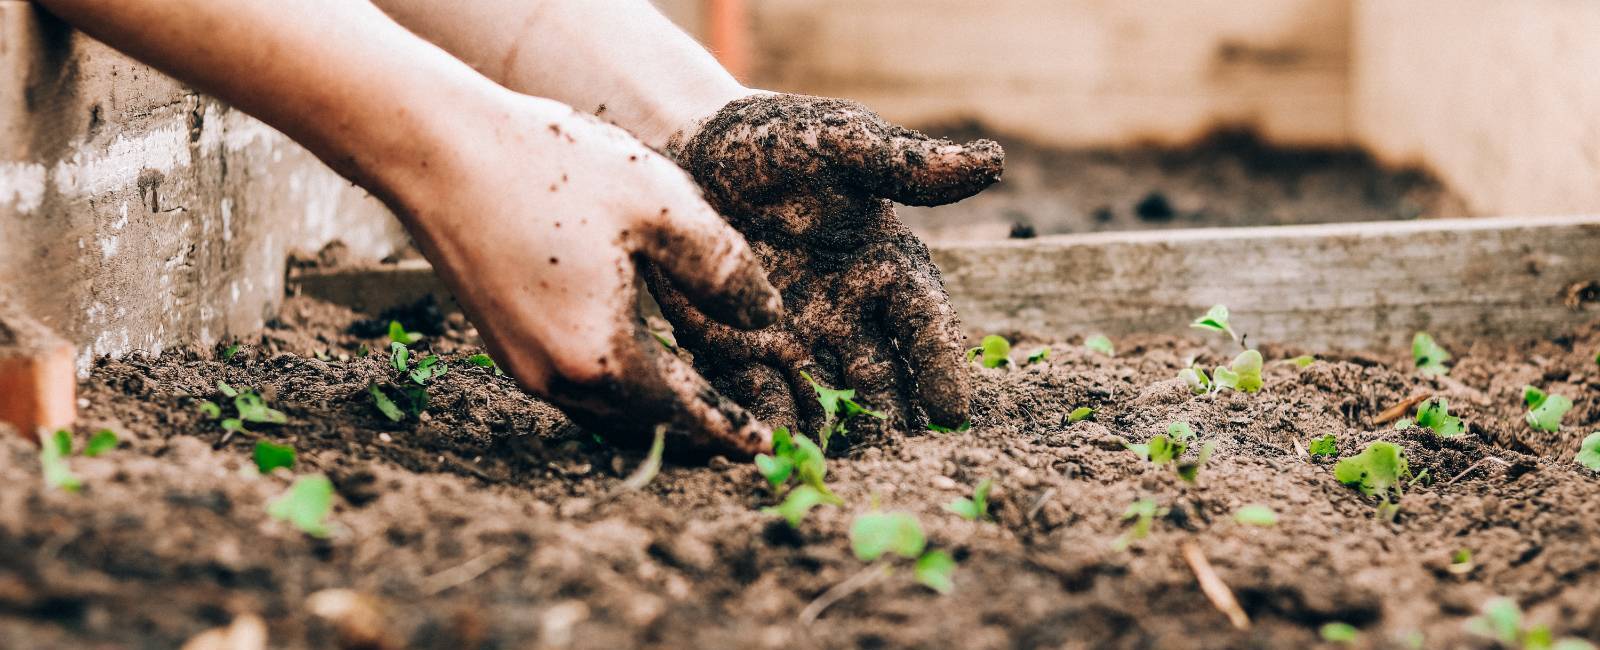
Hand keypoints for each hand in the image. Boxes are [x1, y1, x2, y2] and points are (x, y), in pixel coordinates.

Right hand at [388, 92, 781, 455]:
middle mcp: (556, 377)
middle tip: (740, 438)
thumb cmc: (552, 168)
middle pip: (643, 425)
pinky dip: (617, 390)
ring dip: (653, 415)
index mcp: (602, 356)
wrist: (437, 149)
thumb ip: (724, 269)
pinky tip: (637, 366)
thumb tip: (767, 319)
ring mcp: (521, 364)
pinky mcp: (502, 341)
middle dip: (694, 434)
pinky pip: (575, 386)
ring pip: (605, 411)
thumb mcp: (662, 206)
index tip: (765, 448)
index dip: (729, 429)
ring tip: (697, 409)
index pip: (684, 412)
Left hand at [650, 93, 1002, 441]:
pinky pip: (757, 396)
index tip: (953, 411)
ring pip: (825, 400)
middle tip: (898, 459)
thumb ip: (905, 163)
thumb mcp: (840, 142)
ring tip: (836, 471)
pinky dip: (766, 424)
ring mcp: (795, 339)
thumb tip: (992, 162)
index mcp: (886, 268)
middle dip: (891, 420)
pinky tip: (768, 451)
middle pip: (881, 379)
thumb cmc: (777, 140)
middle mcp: (849, 315)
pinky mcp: (738, 351)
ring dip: (833, 435)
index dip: (940, 366)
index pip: (925, 324)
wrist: (689, 147)